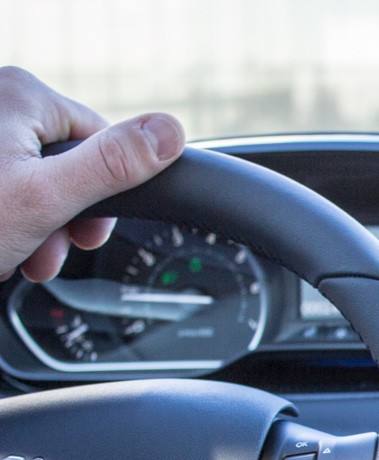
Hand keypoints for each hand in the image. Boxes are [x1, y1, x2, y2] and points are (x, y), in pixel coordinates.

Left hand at [0, 67, 184, 281]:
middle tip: (43, 256)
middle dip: (60, 217)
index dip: (103, 197)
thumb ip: (115, 164)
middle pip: (62, 161)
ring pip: (26, 176)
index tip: (86, 237)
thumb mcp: (45, 199)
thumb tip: (172, 130)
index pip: (100, 140)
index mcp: (20, 94)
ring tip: (11, 256)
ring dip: (30, 225)